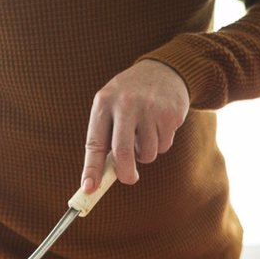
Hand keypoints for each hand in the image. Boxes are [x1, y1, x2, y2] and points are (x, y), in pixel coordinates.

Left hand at [81, 59, 188, 191]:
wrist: (165, 70)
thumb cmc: (130, 98)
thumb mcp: (111, 107)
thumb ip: (105, 138)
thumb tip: (100, 179)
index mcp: (104, 102)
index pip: (95, 142)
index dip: (91, 168)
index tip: (89, 188)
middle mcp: (125, 103)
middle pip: (122, 153)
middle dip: (125, 174)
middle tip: (129, 178)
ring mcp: (150, 108)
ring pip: (147, 154)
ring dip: (146, 154)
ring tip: (145, 133)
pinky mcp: (170, 114)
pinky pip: (164, 146)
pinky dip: (161, 143)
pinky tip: (159, 125)